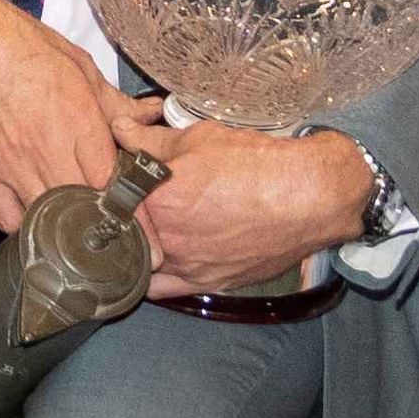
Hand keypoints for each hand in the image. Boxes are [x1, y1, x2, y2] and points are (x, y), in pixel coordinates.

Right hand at [0, 0, 152, 234]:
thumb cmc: (18, 44)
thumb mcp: (77, 64)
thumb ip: (115, 101)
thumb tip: (151, 114)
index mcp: (77, 119)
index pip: (113, 183)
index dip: (131, 210)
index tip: (143, 231)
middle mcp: (46, 146)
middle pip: (84, 209)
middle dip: (103, 227)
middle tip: (116, 238)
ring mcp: (10, 164)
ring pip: (48, 220)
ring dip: (65, 229)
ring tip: (77, 231)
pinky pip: (8, 220)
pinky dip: (25, 227)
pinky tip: (36, 219)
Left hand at [128, 114, 374, 300]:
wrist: (308, 197)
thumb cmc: (258, 165)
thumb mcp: (199, 138)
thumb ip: (150, 138)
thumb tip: (120, 128)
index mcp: (155, 199)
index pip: (110, 189)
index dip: (110, 175)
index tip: (115, 168)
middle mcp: (165, 238)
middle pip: (121, 226)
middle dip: (120, 209)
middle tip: (130, 193)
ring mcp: (184, 266)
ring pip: (137, 260)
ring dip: (132, 244)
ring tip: (139, 225)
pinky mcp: (205, 284)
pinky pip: (161, 288)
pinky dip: (149, 276)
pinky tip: (148, 260)